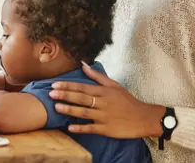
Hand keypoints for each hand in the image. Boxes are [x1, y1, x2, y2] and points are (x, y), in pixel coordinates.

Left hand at [49, 62, 164, 138]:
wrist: (143, 117)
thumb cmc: (127, 101)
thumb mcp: (114, 85)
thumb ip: (97, 76)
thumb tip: (83, 64)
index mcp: (104, 91)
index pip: (83, 87)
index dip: (68, 86)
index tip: (54, 84)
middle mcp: (103, 102)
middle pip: (81, 98)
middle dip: (65, 95)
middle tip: (50, 94)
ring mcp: (105, 116)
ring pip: (84, 112)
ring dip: (69, 110)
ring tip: (56, 107)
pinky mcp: (107, 129)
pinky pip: (91, 128)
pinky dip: (81, 128)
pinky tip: (70, 127)